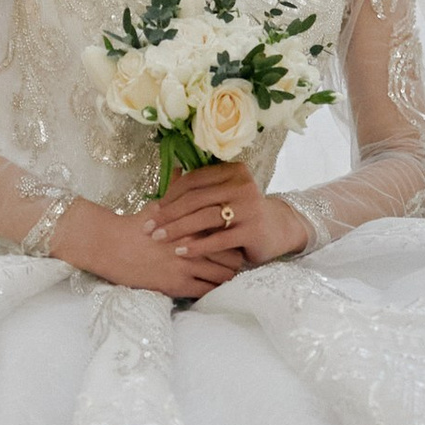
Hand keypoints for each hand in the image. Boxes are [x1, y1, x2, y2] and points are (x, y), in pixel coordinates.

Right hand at [51, 196, 248, 301]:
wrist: (113, 248)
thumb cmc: (135, 226)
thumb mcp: (158, 205)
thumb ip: (176, 189)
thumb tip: (181, 167)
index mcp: (193, 223)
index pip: (228, 231)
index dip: (235, 235)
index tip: (235, 238)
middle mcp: (194, 244)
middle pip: (232, 255)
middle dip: (236, 258)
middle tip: (237, 258)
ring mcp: (187, 266)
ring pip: (224, 276)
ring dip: (228, 276)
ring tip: (228, 274)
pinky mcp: (179, 285)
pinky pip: (207, 291)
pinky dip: (214, 289)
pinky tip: (213, 286)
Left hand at [139, 161, 308, 271]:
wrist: (276, 230)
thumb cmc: (241, 212)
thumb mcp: (225, 194)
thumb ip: (202, 188)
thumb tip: (167, 175)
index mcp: (234, 171)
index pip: (194, 180)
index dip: (170, 195)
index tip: (152, 209)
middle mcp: (243, 186)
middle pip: (196, 199)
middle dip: (168, 214)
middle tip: (148, 227)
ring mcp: (250, 208)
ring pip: (204, 217)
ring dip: (177, 229)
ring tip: (158, 238)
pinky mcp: (253, 231)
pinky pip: (218, 240)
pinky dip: (196, 246)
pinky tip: (180, 252)